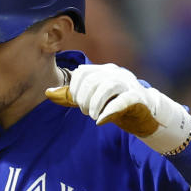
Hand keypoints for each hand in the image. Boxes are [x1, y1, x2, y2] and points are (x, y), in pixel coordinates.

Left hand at [45, 63, 190, 153]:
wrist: (144, 114)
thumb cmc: (114, 104)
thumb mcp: (89, 99)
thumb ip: (70, 96)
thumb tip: (47, 92)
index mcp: (103, 70)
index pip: (81, 73)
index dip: (74, 89)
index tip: (77, 103)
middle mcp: (115, 73)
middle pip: (92, 81)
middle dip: (83, 99)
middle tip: (86, 112)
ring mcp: (128, 83)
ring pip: (106, 87)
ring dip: (94, 104)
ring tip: (93, 115)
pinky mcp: (137, 97)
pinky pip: (121, 101)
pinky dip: (108, 111)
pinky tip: (100, 120)